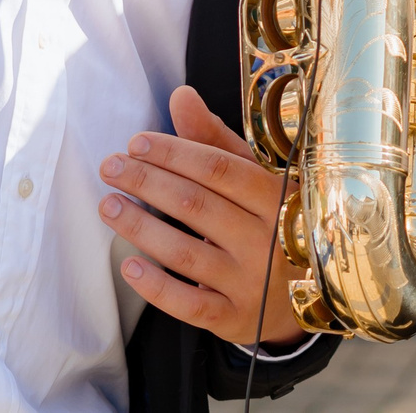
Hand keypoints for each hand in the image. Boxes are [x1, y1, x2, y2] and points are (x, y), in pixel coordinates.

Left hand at [102, 86, 304, 348]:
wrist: (308, 293)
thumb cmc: (269, 221)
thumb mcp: (255, 177)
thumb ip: (214, 140)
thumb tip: (181, 96)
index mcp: (277, 196)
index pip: (218, 169)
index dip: (173, 153)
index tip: (135, 143)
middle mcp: (268, 239)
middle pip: (196, 206)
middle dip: (147, 183)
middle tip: (109, 168)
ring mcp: (251, 282)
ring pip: (186, 253)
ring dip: (140, 228)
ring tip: (107, 206)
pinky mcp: (234, 319)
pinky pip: (190, 304)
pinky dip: (156, 287)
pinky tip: (128, 266)